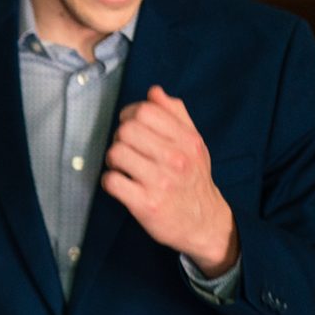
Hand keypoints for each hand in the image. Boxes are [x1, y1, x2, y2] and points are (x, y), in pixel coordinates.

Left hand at [101, 85, 238, 275]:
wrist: (204, 223)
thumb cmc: (193, 179)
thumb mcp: (194, 144)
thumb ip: (176, 115)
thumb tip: (154, 91)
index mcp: (187, 140)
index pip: (145, 110)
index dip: (129, 115)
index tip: (131, 127)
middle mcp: (176, 159)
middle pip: (127, 129)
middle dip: (120, 137)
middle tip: (127, 150)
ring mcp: (160, 182)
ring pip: (116, 153)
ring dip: (113, 160)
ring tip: (123, 167)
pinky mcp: (146, 204)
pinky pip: (112, 181)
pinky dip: (110, 181)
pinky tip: (121, 184)